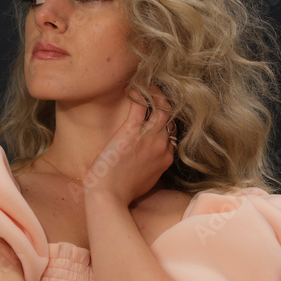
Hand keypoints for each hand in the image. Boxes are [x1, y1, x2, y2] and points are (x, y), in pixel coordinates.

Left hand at [81, 86, 175, 204]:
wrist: (109, 196)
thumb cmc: (120, 192)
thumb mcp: (144, 181)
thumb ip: (150, 168)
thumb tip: (144, 161)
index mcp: (165, 159)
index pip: (172, 135)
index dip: (166, 125)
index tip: (159, 115)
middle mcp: (161, 146)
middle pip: (170, 119)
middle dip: (166, 105)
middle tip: (159, 93)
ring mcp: (149, 138)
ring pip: (163, 108)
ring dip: (158, 94)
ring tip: (150, 84)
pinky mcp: (131, 132)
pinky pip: (140, 105)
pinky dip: (140, 92)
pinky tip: (136, 84)